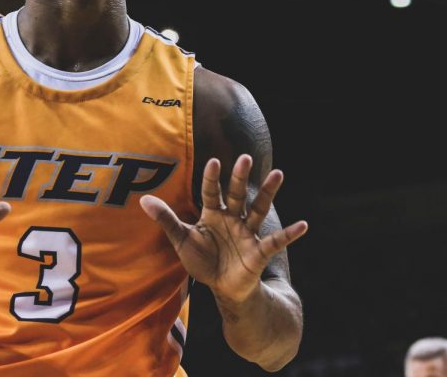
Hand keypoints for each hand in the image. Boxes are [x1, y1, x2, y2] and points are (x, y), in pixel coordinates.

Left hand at [140, 154, 306, 302]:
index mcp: (213, 214)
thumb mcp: (182, 240)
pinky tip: (303, 225)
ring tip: (278, 174)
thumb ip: (166, 220)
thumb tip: (143, 200)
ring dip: (268, 193)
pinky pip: (276, 242)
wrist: (223, 288)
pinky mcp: (258, 252)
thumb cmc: (203, 260)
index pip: (211, 192)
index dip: (212, 179)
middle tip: (245, 157)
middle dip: (240, 177)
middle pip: (237, 195)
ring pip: (258, 210)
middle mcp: (232, 219)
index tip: (214, 161)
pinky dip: (290, 234)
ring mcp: (247, 234)